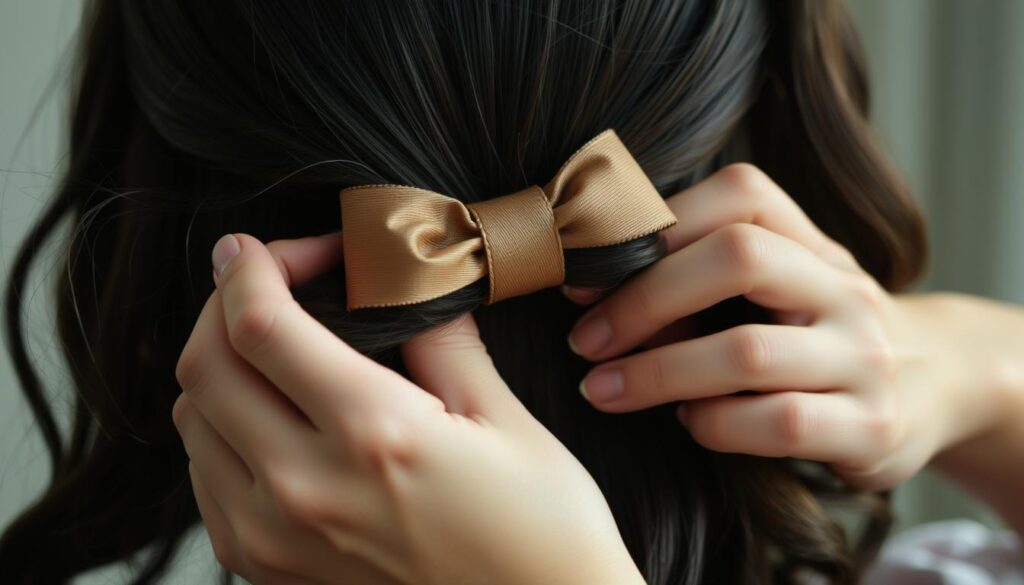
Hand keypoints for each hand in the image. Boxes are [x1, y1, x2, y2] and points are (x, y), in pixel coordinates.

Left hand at [172, 232, 644, 584]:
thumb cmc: (542, 535)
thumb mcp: (507, 421)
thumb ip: (444, 340)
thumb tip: (405, 285)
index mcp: (375, 434)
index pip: (261, 327)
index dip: (248, 269)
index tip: (255, 248)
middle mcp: (307, 489)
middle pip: (204, 368)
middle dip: (222, 306)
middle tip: (265, 285)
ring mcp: (277, 539)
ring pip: (191, 424)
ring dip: (219, 368)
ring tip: (272, 351)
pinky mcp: (270, 571)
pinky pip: (205, 482)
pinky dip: (220, 431)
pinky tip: (272, 419)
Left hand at [562, 163, 987, 490]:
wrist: (934, 388)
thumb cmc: (817, 332)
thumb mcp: (781, 285)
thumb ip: (704, 272)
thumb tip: (590, 283)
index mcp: (813, 243)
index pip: (739, 195)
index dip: (654, 226)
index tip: (584, 278)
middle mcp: (843, 289)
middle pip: (738, 256)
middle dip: (644, 298)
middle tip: (584, 341)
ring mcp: (863, 357)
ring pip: (746, 352)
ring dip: (656, 372)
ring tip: (604, 389)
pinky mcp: (870, 427)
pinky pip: (776, 423)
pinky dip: (714, 424)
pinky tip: (691, 422)